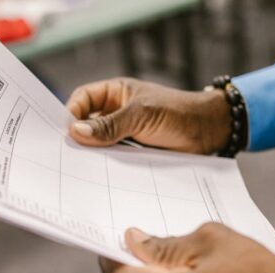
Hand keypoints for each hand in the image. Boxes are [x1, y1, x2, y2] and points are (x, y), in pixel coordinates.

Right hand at [66, 78, 231, 153]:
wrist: (208, 133)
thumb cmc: (178, 113)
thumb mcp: (141, 115)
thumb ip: (110, 124)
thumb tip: (77, 131)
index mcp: (114, 93)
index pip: (81, 100)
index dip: (70, 114)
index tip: (66, 133)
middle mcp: (115, 113)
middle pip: (86, 125)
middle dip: (78, 139)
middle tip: (67, 155)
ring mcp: (123, 135)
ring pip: (99, 146)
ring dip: (93, 156)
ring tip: (82, 169)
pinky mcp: (132, 154)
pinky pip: (113, 161)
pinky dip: (107, 168)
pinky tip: (101, 177)